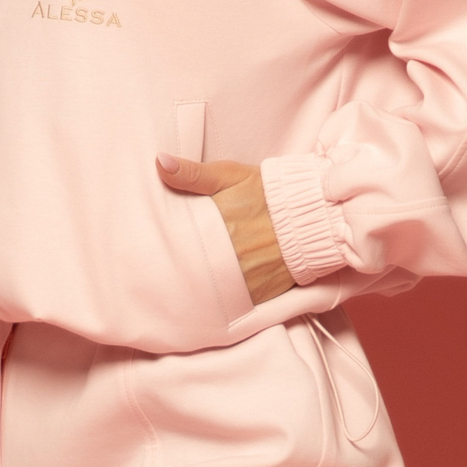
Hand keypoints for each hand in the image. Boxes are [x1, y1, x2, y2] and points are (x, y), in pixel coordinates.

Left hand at [156, 154, 296, 303]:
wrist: (312, 213)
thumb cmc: (267, 190)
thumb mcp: (229, 174)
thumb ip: (192, 173)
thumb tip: (160, 163)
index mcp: (215, 227)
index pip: (178, 244)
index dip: (166, 247)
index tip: (154, 249)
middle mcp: (229, 257)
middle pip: (191, 270)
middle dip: (181, 269)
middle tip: (167, 270)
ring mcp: (245, 279)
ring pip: (211, 291)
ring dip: (201, 286)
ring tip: (192, 281)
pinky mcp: (261, 294)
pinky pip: (234, 303)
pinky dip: (225, 299)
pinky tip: (217, 292)